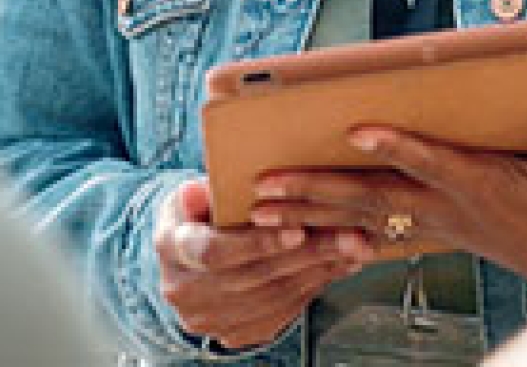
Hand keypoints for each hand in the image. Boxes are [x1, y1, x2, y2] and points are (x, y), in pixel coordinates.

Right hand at [154, 177, 363, 349]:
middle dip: (308, 254)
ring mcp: (213, 319)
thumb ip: (196, 194)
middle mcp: (189, 293)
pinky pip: (283, 311)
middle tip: (348, 234)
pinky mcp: (237, 333)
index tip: (296, 230)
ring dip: (320, 270)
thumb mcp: (187, 196)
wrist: (186, 262)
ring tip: (353, 246)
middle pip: (255, 276)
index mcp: (173, 251)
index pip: (215, 252)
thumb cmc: (194, 216)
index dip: (257, 243)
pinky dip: (315, 286)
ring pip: (275, 295)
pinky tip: (338, 265)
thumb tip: (200, 191)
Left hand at [250, 111, 526, 292]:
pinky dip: (339, 234)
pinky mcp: (438, 232)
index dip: (396, 146)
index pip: (430, 162)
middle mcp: (451, 208)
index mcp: (483, 186)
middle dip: (317, 191)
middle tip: (267, 186)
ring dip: (312, 214)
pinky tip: (306, 234)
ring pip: (364, 217)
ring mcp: (439, 224)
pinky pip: (378, 235)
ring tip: (263, 209)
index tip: (357, 128)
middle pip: (374, 197)